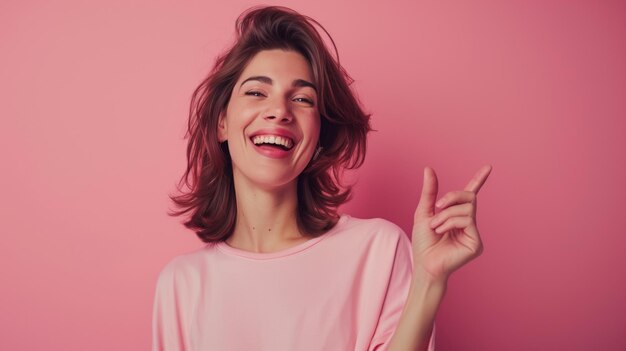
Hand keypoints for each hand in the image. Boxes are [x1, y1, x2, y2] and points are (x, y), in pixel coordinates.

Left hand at [411, 165, 491, 282]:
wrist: (424, 263)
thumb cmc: (423, 242)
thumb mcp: (424, 212)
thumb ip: (429, 191)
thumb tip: (428, 168)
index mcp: (457, 214)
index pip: (470, 194)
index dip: (479, 180)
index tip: (488, 167)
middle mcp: (468, 222)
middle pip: (469, 196)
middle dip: (452, 197)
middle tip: (437, 207)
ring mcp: (473, 232)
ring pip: (466, 208)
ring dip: (445, 215)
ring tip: (435, 228)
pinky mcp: (476, 242)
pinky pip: (466, 220)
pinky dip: (450, 223)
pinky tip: (442, 233)